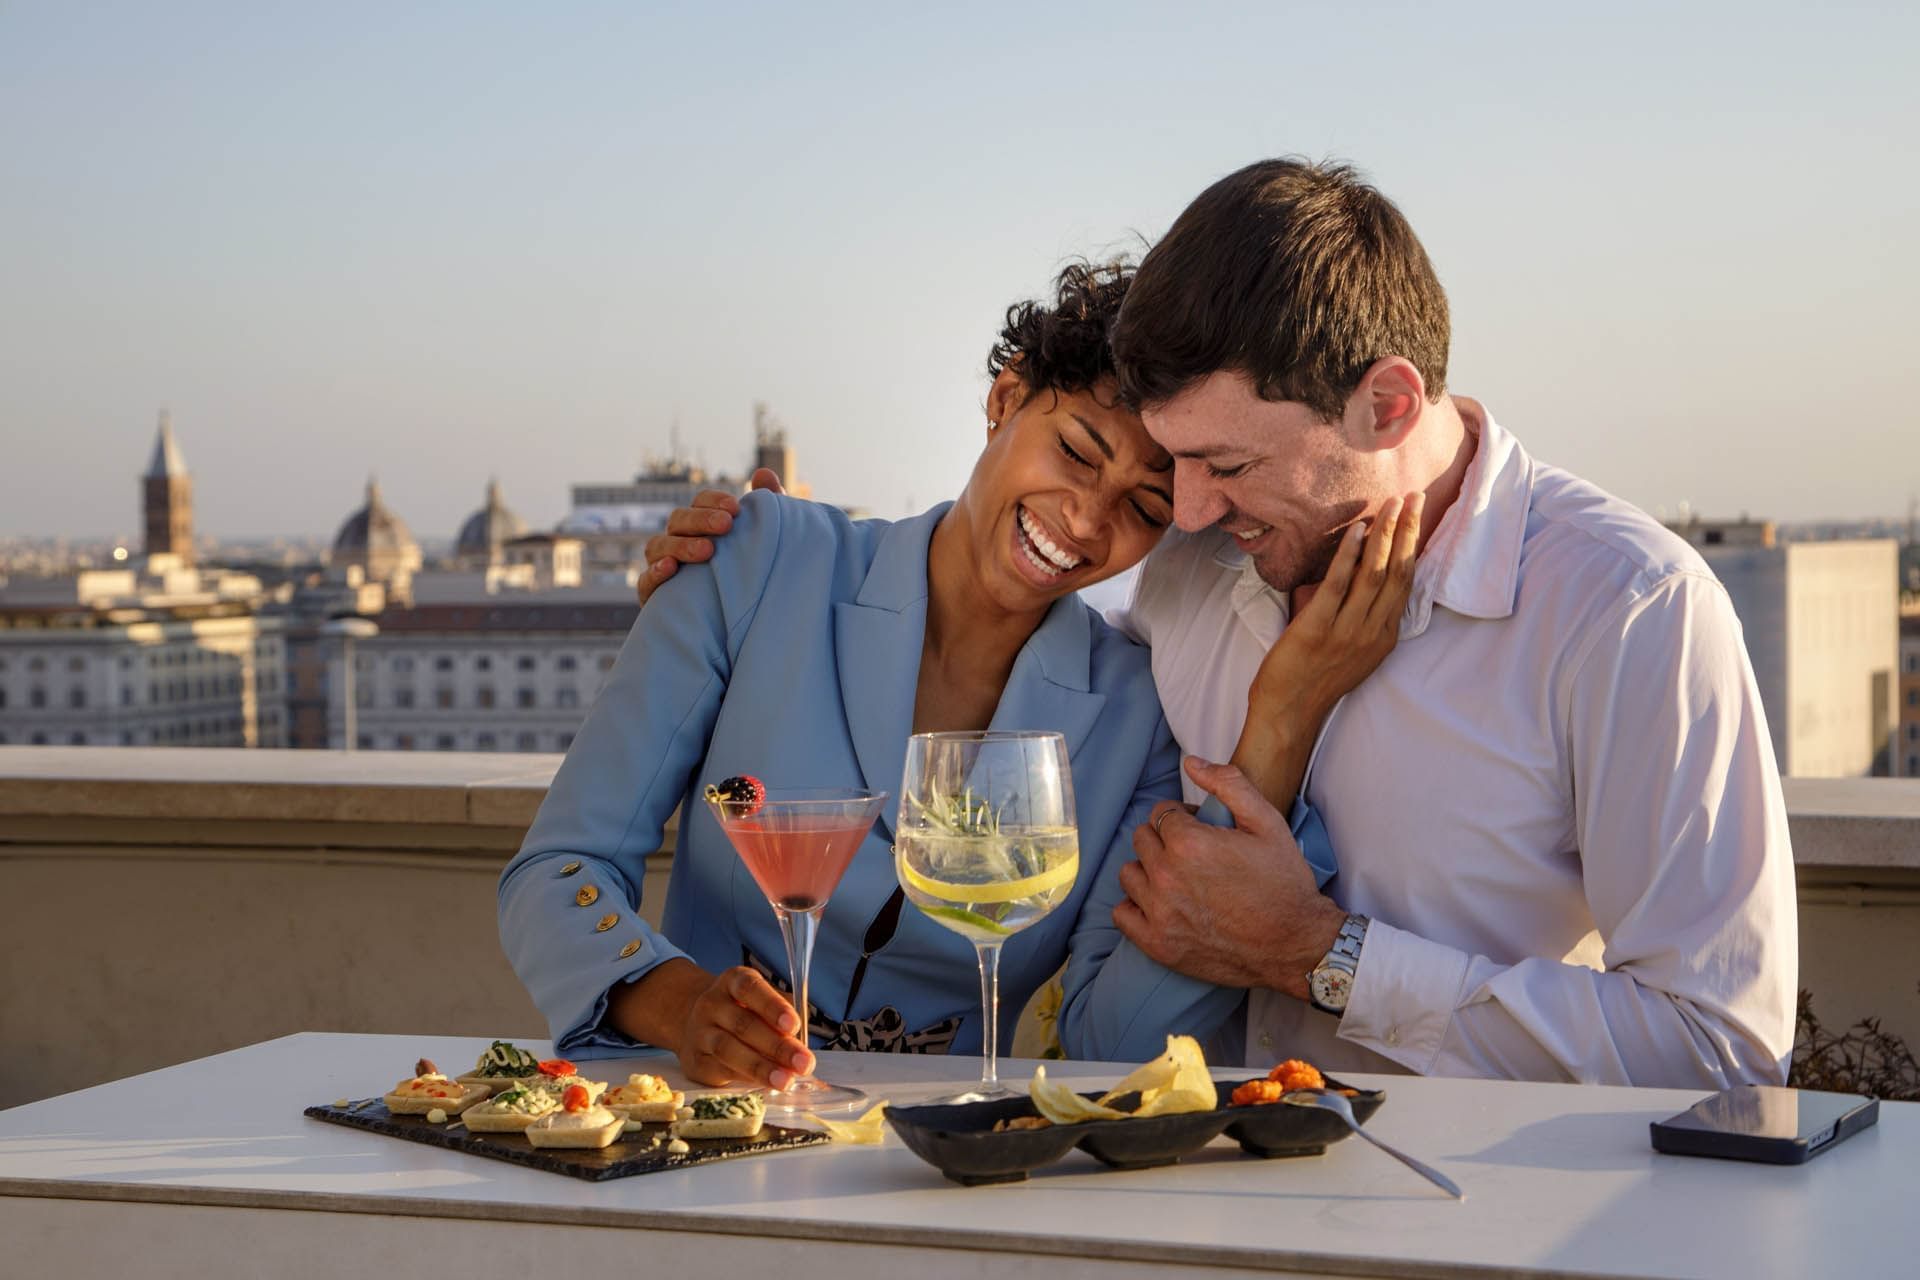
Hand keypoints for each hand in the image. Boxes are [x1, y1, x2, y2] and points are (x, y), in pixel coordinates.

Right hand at [634, 467, 785, 604]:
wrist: (734, 629)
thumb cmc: (750, 577)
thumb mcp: (764, 543)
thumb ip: (766, 507)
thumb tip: (763, 474)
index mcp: (700, 526)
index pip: (699, 503)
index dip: (713, 501)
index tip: (736, 508)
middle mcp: (677, 542)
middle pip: (678, 519)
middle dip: (701, 520)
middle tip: (726, 525)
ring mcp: (662, 567)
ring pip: (658, 546)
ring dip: (681, 545)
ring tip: (707, 551)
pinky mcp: (654, 597)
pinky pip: (646, 581)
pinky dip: (655, 572)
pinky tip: (671, 569)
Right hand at [675, 964, 815, 1088]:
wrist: (696, 1023)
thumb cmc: (743, 1011)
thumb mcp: (761, 1001)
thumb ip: (781, 1017)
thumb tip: (802, 1045)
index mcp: (732, 981)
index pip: (750, 989)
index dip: (773, 1007)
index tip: (794, 1026)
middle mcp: (712, 1003)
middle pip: (744, 1024)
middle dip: (777, 1046)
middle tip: (804, 1063)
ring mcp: (700, 1032)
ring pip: (728, 1049)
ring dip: (761, 1067)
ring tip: (786, 1080)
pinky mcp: (695, 1060)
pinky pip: (721, 1070)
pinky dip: (747, 1078)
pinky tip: (768, 1084)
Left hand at [1113, 758, 1345, 999]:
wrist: (1295, 944)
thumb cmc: (1284, 882)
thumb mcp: (1267, 822)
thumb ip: (1228, 784)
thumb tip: (1190, 762)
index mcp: (1190, 843)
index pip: (1160, 813)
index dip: (1181, 818)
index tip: (1200, 831)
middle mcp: (1167, 877)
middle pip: (1142, 839)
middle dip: (1164, 840)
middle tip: (1193, 854)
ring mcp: (1159, 913)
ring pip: (1129, 873)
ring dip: (1148, 871)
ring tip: (1177, 879)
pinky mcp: (1157, 944)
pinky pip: (1122, 914)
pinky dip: (1136, 907)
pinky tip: (1161, 904)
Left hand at [1253, 491, 1422, 715]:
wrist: (1289, 714)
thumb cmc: (1314, 681)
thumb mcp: (1354, 653)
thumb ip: (1364, 620)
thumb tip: (1364, 579)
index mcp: (1384, 636)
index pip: (1406, 582)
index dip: (1414, 546)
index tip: (1417, 515)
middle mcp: (1372, 632)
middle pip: (1399, 572)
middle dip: (1409, 531)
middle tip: (1415, 497)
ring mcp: (1347, 631)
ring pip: (1375, 574)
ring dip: (1386, 535)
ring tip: (1391, 504)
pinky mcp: (1318, 629)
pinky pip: (1338, 585)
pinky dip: (1349, 555)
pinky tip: (1356, 530)